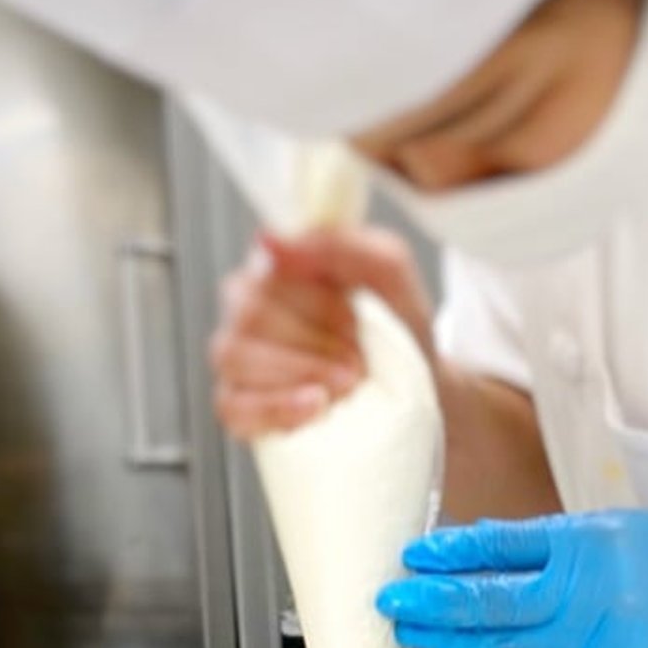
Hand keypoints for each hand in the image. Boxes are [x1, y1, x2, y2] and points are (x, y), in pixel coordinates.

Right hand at [210, 226, 435, 439]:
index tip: (357, 326)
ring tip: (346, 386)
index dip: (319, 305)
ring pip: (235, 355)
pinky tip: (315, 407)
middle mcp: (244, 307)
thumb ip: (338, 246)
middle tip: (358, 364)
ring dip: (302, 372)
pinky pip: (233, 407)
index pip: (267, 273)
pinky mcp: (237, 406)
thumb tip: (269, 240)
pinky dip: (276, 408)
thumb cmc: (395, 325)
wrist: (415, 389)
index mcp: (274, 266)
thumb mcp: (388, 275)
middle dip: (315, 344)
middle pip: (250, 314)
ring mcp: (236, 357)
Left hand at [376, 511, 647, 647]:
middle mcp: (592, 602)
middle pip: (491, 609)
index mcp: (594, 549)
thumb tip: (483, 553)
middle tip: (392, 603)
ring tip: (417, 633)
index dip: (448, 560)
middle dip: (432, 608)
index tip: (412, 559)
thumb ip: (552, 545)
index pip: (499, 555)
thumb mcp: (624, 529)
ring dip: (454, 643)